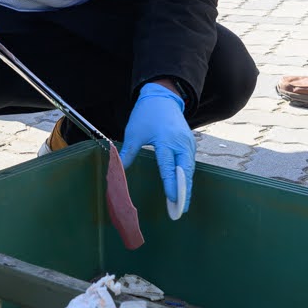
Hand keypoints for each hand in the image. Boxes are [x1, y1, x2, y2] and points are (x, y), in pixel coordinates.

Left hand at [120, 82, 193, 219]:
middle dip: (184, 192)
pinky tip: (183, 190)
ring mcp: (188, 144)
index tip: (172, 199)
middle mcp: (181, 143)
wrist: (163, 97)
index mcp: (166, 140)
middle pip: (184, 172)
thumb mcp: (134, 132)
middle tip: (181, 210)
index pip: (168, 166)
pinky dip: (187, 178)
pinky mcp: (190, 144)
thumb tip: (118, 170)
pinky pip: (189, 164)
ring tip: (182, 205)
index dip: (171, 184)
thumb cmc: (147, 114)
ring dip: (187, 187)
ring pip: (189, 170)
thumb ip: (128, 152)